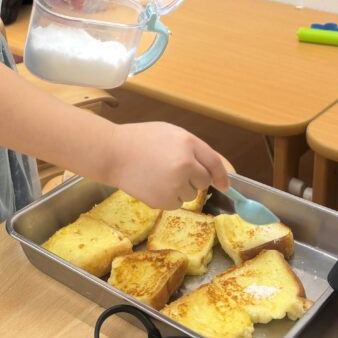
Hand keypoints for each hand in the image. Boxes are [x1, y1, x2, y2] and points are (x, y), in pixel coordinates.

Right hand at [106, 122, 230, 209]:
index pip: (214, 163)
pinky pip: (175, 203)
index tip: (224, 184)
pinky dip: (167, 197)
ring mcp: (174, 184)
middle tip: (174, 170)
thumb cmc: (140, 140)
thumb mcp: (170, 133)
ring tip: (158, 175)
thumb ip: (192, 148)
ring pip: (190, 194)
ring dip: (180, 188)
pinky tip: (152, 184)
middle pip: (203, 181)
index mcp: (188, 144)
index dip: (221, 176)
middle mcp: (185, 165)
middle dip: (194, 178)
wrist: (113, 153)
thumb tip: (210, 170)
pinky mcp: (163, 201)